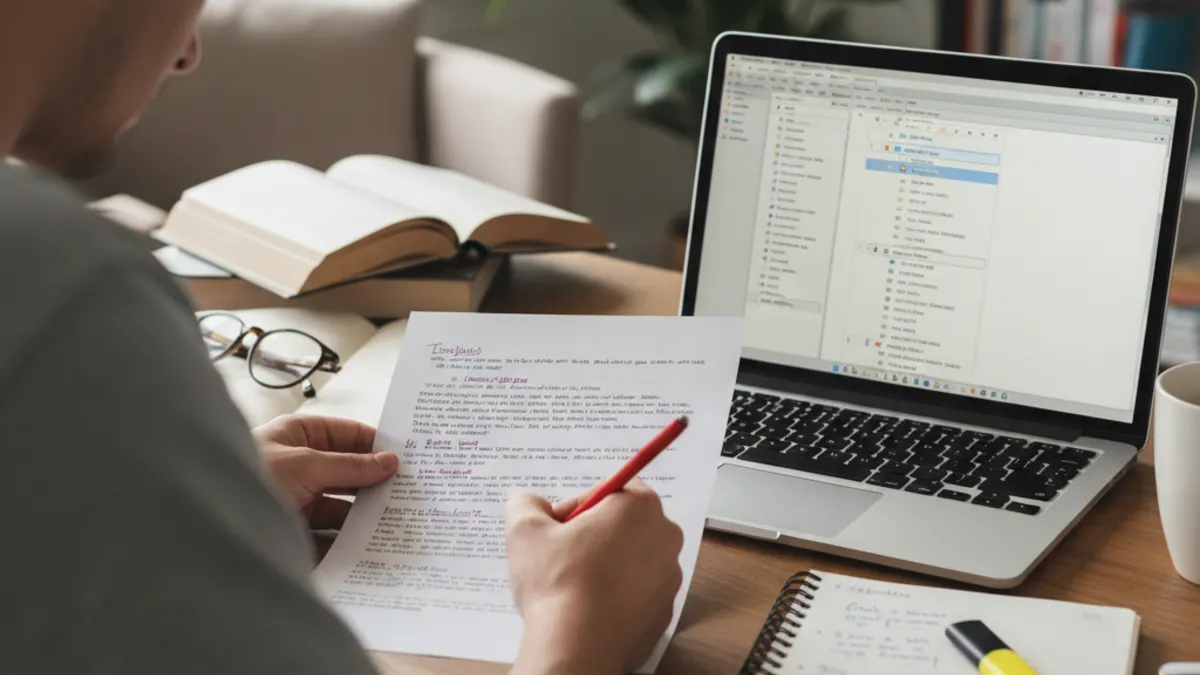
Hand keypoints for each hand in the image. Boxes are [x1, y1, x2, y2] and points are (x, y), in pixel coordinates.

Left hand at [253, 414, 398, 529]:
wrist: (207, 527)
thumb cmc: (248, 478)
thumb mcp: (307, 465)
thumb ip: (351, 465)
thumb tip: (389, 461)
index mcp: (299, 435)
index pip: (348, 434)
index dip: (377, 444)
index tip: (408, 456)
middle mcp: (300, 464)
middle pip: (349, 469)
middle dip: (375, 479)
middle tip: (410, 489)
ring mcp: (300, 496)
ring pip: (343, 502)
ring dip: (365, 510)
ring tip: (396, 517)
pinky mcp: (298, 528)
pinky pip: (332, 530)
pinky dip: (350, 535)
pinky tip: (372, 540)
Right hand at [506, 479, 683, 674]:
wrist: (578, 648)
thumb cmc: (557, 582)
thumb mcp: (525, 531)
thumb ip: (526, 504)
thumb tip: (531, 504)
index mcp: (639, 507)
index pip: (610, 489)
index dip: (578, 505)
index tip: (557, 527)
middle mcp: (665, 537)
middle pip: (625, 523)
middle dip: (594, 534)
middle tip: (561, 554)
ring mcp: (669, 578)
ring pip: (632, 559)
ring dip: (606, 564)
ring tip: (573, 584)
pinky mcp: (664, 612)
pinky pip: (638, 593)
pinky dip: (617, 595)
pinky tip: (589, 607)